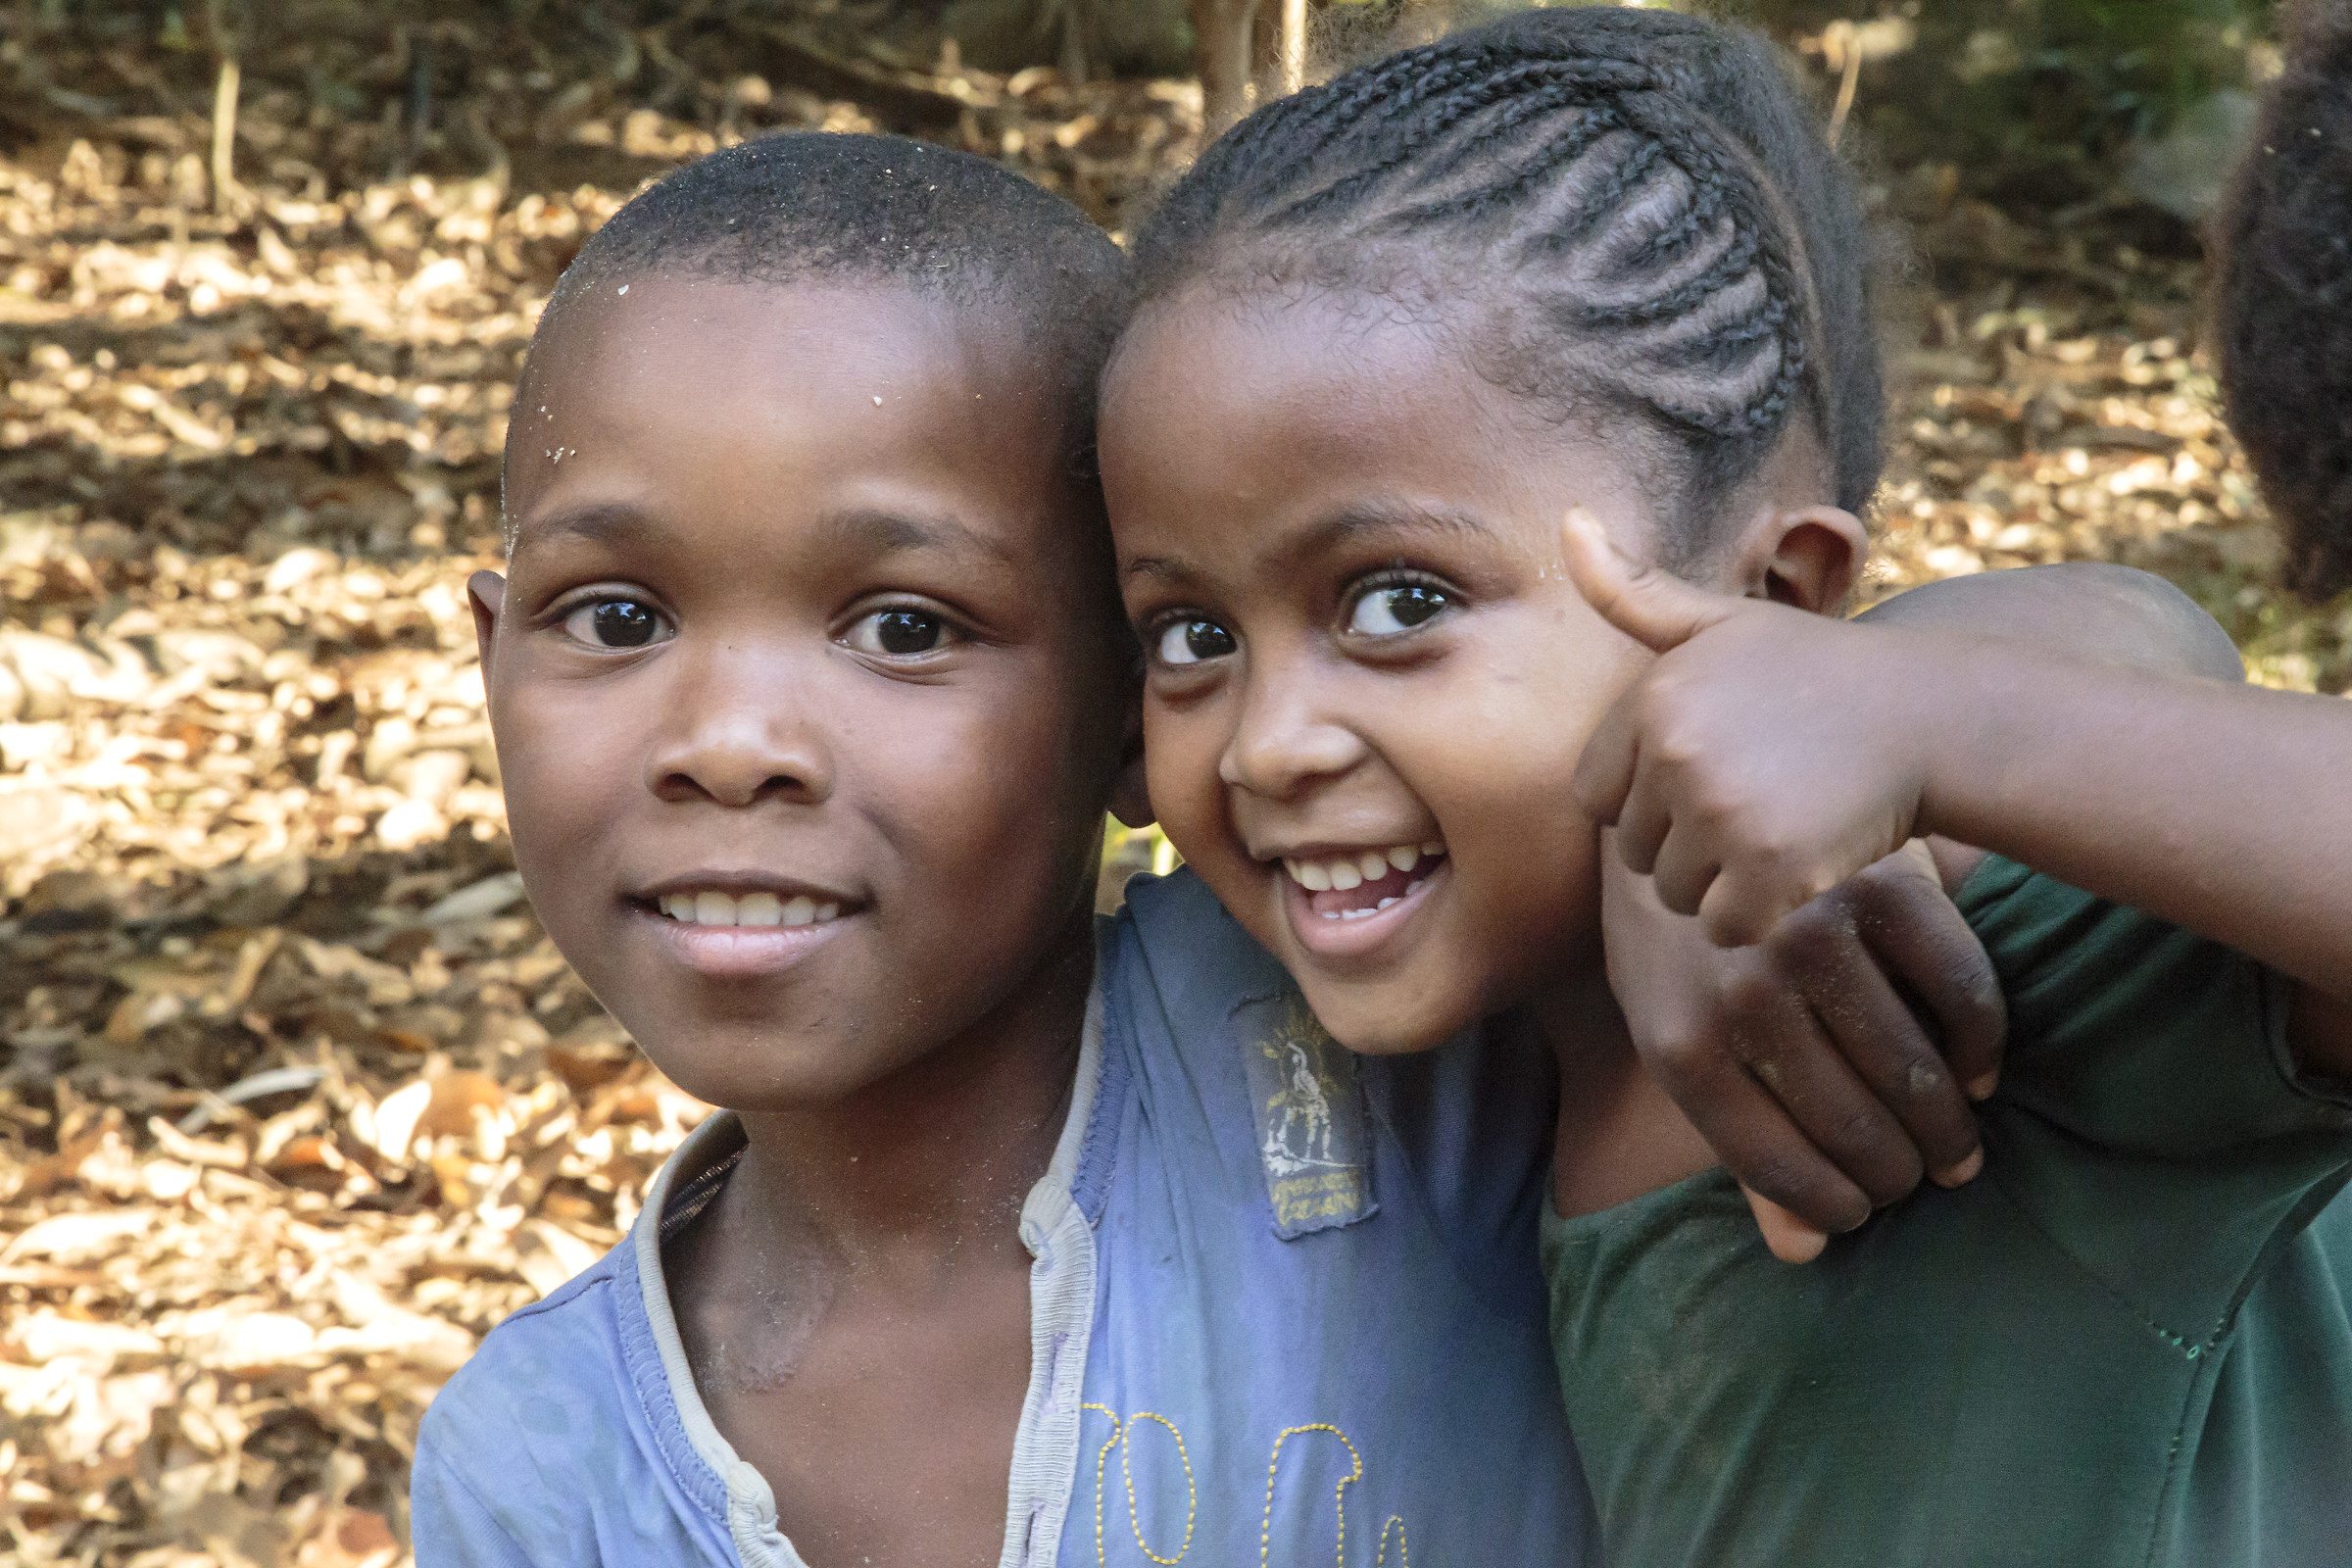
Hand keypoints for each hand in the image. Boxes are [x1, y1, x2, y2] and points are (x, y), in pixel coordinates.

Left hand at [1564, 508, 1936, 946]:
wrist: (1932, 717)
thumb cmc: (1816, 670)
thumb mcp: (1721, 620)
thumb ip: (1633, 591)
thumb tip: (1567, 519)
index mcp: (1652, 702)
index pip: (1596, 797)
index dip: (1649, 794)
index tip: (1711, 767)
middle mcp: (1677, 756)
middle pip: (1635, 851)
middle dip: (1684, 841)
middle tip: (1758, 798)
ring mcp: (1724, 815)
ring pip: (1675, 894)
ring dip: (1721, 881)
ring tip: (1780, 824)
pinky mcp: (1773, 869)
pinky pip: (1725, 927)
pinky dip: (1758, 915)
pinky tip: (1798, 867)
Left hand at [1602, 837, 2005, 1261]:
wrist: (1681, 800)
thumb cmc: (1675, 938)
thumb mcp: (1673, 1032)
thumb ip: (1735, 1140)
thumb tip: (1802, 1253)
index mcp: (1682, 1044)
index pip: (1777, 1165)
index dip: (1832, 1206)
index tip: (1862, 1213)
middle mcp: (1746, 992)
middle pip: (1854, 1127)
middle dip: (1900, 1174)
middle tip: (1925, 1180)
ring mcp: (1817, 935)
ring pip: (1915, 1070)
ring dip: (1948, 1128)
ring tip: (1954, 1146)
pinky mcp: (1883, 885)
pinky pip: (1962, 989)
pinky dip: (1981, 1044)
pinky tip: (1975, 1074)